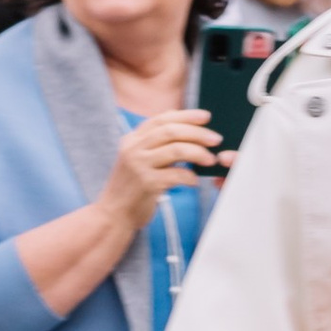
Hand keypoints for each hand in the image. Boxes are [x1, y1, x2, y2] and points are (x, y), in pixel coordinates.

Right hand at [104, 107, 224, 240]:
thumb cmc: (132, 187)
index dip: (186, 115)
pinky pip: (177, 175)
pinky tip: (195, 182)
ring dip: (198, 153)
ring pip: (177, 150)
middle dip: (197, 133)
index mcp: (132, 139)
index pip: (161, 119)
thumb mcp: (137, 159)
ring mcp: (138, 165)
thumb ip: (155, 144)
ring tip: (211, 160)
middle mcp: (133, 149)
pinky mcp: (146, 184)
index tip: (206, 116)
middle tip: (216, 139)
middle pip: (171, 131)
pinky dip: (190, 177)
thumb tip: (187, 129)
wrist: (113, 214)